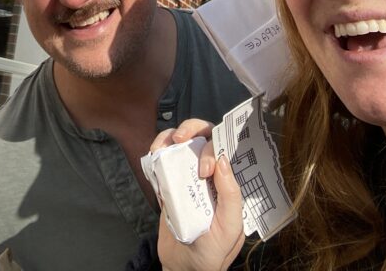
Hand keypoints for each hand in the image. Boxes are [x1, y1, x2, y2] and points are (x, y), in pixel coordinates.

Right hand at [151, 120, 244, 270]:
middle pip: (202, 136)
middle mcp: (208, 175)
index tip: (204, 170)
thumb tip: (222, 162)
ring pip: (180, 142)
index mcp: (226, 184)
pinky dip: (156, 150)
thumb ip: (231, 197)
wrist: (182, 269)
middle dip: (191, 129)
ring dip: (169, 136)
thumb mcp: (229, 230)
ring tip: (160, 147)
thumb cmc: (212, 253)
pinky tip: (153, 155)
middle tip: (179, 140)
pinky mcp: (168, 184)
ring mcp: (186, 177)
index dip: (213, 149)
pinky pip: (162, 159)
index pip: (223, 150)